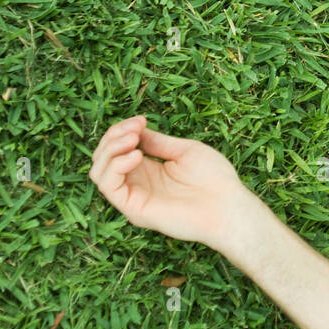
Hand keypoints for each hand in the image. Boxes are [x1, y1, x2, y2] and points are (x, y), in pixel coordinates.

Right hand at [88, 115, 260, 253]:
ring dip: (110, 149)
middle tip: (136, 127)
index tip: (141, 119)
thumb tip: (135, 130)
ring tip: (133, 140)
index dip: (122, 130)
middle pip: (103, 158)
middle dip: (113, 136)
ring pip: (99, 172)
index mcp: (148, 170)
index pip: (117, 149)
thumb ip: (158, 142)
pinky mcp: (134, 209)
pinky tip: (137, 156)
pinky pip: (108, 187)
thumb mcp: (184, 150)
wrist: (229, 206)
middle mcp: (137, 184)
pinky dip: (115, 166)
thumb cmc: (214, 179)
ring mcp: (134, 197)